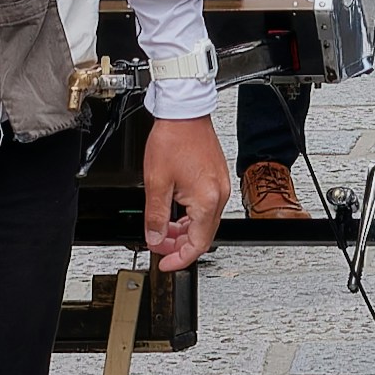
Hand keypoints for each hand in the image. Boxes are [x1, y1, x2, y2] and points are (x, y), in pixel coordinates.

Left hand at [143, 112, 229, 273]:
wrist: (183, 111)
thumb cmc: (172, 139)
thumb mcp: (156, 182)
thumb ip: (155, 216)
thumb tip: (155, 238)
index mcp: (206, 199)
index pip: (197, 244)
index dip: (179, 258)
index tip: (165, 263)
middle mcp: (218, 194)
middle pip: (203, 235)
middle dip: (179, 245)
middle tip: (159, 246)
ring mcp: (220, 186)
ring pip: (204, 222)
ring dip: (184, 230)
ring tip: (163, 230)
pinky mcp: (216, 178)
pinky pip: (206, 207)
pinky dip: (190, 215)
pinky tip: (175, 213)